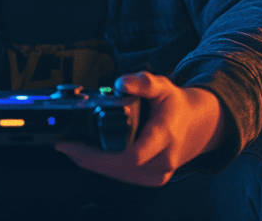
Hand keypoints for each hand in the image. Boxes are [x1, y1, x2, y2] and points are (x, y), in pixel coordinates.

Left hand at [54, 72, 225, 186]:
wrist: (198, 126)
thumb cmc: (176, 105)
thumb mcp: (162, 86)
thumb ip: (141, 82)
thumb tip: (119, 82)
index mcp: (165, 135)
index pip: (133, 154)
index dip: (101, 154)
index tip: (75, 144)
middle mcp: (163, 159)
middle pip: (118, 167)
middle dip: (87, 158)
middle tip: (63, 145)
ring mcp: (159, 173)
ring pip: (119, 174)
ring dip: (92, 164)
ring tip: (69, 149)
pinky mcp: (153, 179)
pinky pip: (125, 176)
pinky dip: (105, 168)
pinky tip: (88, 159)